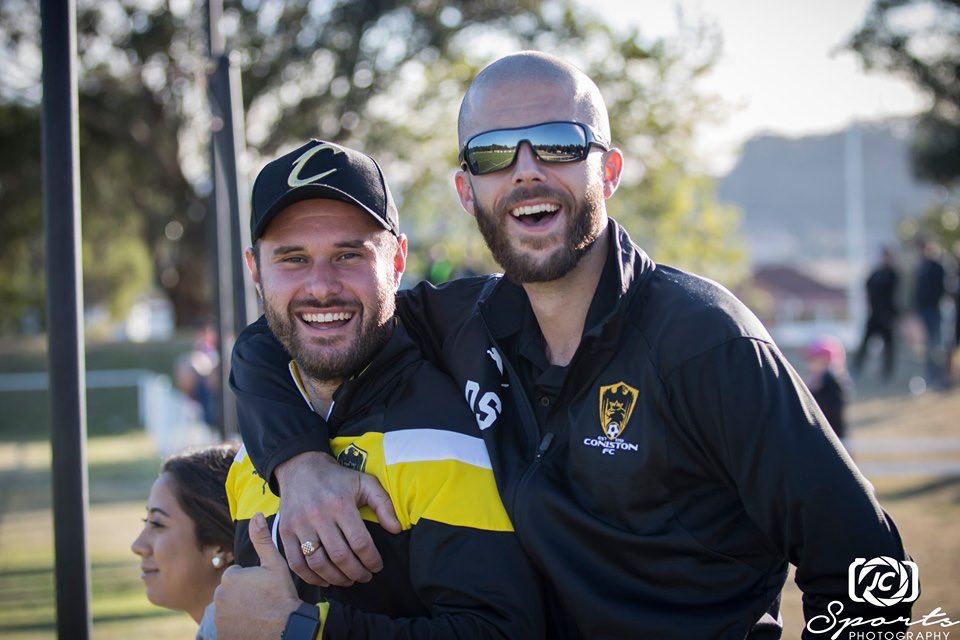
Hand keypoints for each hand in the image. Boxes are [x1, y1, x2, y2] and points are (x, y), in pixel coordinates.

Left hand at [214, 512, 301, 638]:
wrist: (285, 629)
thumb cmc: (282, 595)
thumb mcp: (276, 565)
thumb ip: (263, 539)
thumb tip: (255, 514)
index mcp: (231, 577)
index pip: (237, 576)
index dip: (252, 582)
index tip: (264, 589)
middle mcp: (219, 596)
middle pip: (231, 592)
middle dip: (243, 595)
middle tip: (262, 601)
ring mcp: (218, 617)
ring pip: (228, 608)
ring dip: (238, 610)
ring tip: (258, 614)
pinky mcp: (220, 633)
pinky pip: (224, 626)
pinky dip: (234, 625)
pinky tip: (249, 625)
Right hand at [276, 451, 400, 586]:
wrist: (301, 467)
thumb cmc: (337, 478)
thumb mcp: (366, 482)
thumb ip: (384, 504)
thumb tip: (396, 530)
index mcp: (340, 504)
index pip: (360, 542)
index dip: (371, 560)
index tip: (377, 566)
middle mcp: (318, 515)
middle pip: (340, 556)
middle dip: (356, 572)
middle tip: (365, 577)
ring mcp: (299, 525)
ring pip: (318, 563)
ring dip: (336, 578)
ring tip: (348, 580)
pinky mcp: (284, 531)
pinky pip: (296, 562)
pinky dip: (310, 577)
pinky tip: (325, 579)